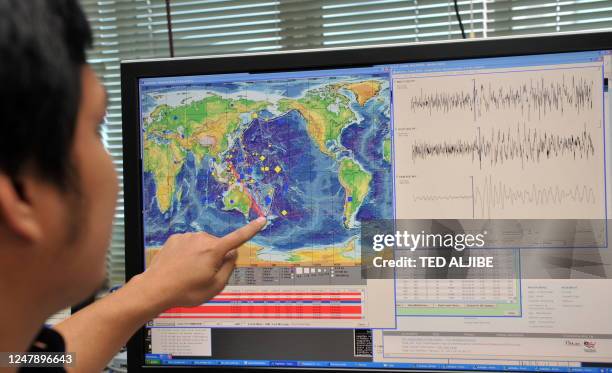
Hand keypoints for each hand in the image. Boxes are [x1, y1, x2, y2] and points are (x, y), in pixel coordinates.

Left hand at [137, 217, 266, 310]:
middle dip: (216, 257)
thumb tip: (232, 254)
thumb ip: (229, 268)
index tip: (262, 220)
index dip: (252, 229)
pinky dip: (188, 254)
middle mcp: (201, 239)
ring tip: (188, 273)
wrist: (156, 289)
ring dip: (201, 256)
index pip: (239, 237)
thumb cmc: (185, 291)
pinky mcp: (175, 239)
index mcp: (214, 250)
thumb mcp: (215, 286)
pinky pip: (190, 244)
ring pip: (203, 245)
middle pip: (219, 246)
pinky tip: (181, 266)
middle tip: (203, 275)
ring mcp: (187, 238)